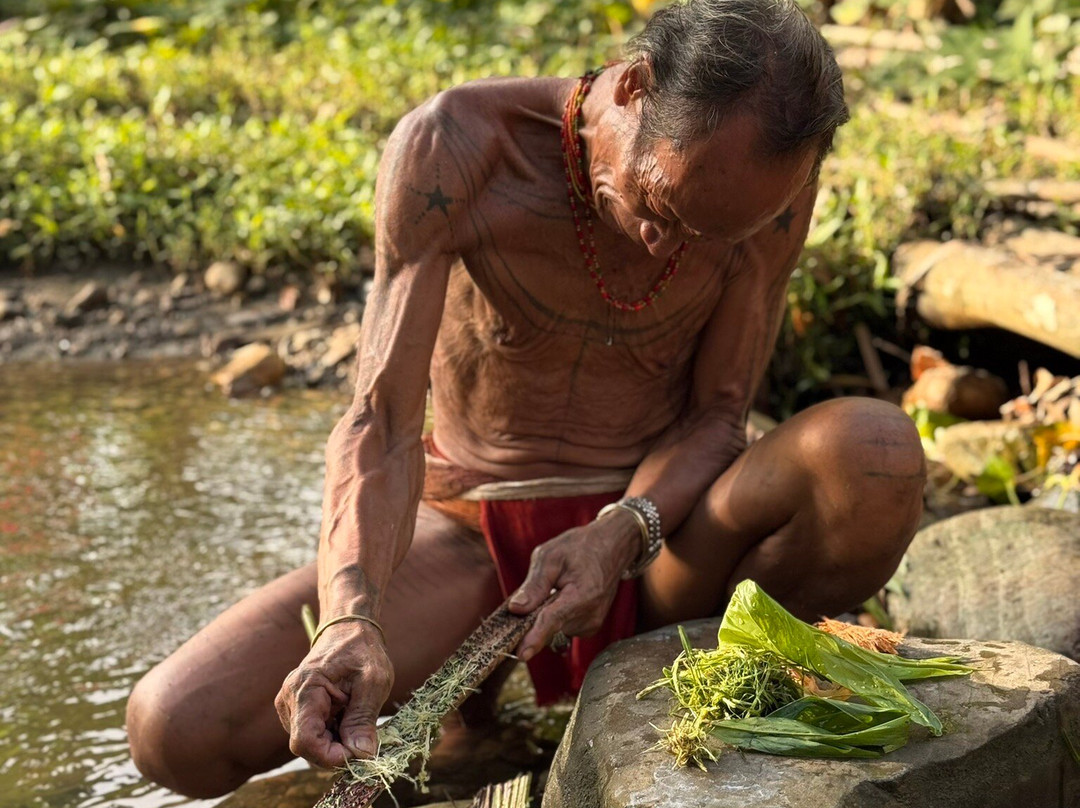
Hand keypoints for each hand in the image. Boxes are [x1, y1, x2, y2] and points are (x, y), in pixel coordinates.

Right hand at [274, 621, 392, 767]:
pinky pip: (312, 733)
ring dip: (336, 742)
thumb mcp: (373, 682)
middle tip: (365, 739)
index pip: (305, 741)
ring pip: (310, 743)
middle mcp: (289, 700)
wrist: (349, 629)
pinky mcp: (297, 709)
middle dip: (337, 751)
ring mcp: (290, 705)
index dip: (330, 757)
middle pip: (307, 747)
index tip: (359, 755)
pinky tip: (347, 716)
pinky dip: (332, 734)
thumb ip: (363, 719)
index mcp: (305, 689)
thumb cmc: (362, 650)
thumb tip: (362, 755)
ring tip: (356, 718)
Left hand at [507, 510, 639, 659]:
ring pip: (554, 630)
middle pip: (549, 627)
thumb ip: (534, 584)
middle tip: (537, 590)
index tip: (522, 655)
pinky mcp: (590, 628)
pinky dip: (556, 617)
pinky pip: (562, 629)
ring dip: (546, 614)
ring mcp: (592, 625)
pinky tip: (563, 597)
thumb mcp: (551, 556)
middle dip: (534, 617)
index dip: (535, 638)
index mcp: (582, 595)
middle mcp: (590, 616)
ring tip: (557, 587)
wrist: (611, 548)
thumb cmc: (580, 548)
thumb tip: (515, 609)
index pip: (554, 620)